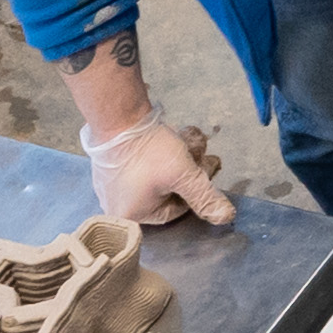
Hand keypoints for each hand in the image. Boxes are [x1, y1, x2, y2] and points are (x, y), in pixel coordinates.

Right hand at [81, 110, 230, 230]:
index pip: (176, 209)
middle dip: (187, 170)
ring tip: (190, 137)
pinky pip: (139, 165)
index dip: (194, 188)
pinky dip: (158, 153)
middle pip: (165, 192)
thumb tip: (226, 217)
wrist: (116, 116)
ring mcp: (108, 185)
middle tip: (202, 150)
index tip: (205, 167)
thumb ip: (205, 197)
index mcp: (132, 216)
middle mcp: (116, 205)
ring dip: (178, 157)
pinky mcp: (107, 165)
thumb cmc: (148, 152)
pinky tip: (173, 135)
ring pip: (155, 176)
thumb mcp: (183, 174)